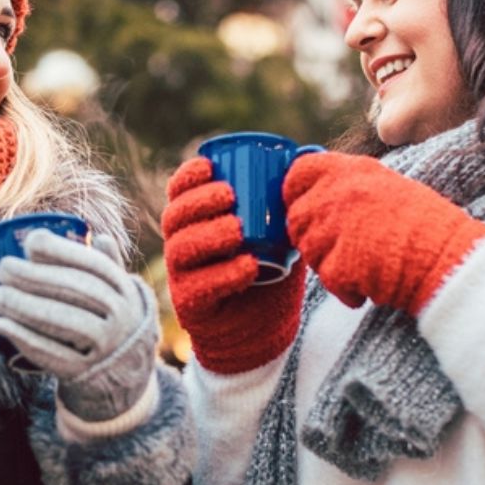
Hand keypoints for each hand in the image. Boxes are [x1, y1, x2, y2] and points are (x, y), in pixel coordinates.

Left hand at [0, 230, 156, 421]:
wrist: (122, 377)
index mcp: (125, 291)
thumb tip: (97, 236)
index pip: (94, 265)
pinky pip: (51, 354)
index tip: (30, 243)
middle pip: (75, 290)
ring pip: (63, 321)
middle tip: (2, 269)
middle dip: (34, 277)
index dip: (61, 251)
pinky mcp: (84, 373)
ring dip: (24, 306)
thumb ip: (107, 266)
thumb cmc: (108, 323)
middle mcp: (122, 317)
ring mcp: (106, 347)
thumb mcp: (117, 295)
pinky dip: (22, 338)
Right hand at [161, 157, 304, 373]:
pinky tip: (248, 266)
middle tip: (229, 196)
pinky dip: (224, 274)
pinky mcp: (191, 305)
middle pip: (174, 217)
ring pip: (182, 249)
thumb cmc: (269, 270)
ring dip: (209, 235)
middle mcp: (181, 245)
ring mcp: (182, 276)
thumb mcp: (277, 232)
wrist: (264, 327)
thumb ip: (285, 201)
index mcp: (195, 221)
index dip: (188, 176)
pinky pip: (200, 287)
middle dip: (198, 202)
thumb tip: (309, 157)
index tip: (210, 166)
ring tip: (238, 230)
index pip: (178, 192)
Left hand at [283, 151, 484, 315]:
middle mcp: (338, 194)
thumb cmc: (427, 226)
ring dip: (328, 264)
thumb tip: (317, 196)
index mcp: (351, 170)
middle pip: (296, 217)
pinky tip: (370, 285)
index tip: (302, 206)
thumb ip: (350, 186)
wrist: (449, 259)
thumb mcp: (388, 187)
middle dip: (311, 237)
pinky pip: (327, 279)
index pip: (298, 172)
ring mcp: (335, 228)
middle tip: (341, 249)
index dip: (294, 192)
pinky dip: (345, 289)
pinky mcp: (338, 263)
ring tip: (363, 266)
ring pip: (308, 250)